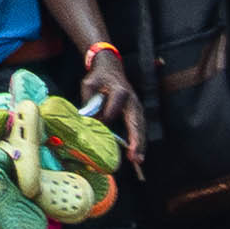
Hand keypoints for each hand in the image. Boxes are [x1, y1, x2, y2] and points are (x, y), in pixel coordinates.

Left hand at [82, 50, 145, 171]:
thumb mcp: (89, 84)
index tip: (94, 124)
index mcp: (120, 92)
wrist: (110, 68)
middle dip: (136, 141)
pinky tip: (137, 154)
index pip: (113, 112)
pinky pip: (139, 127)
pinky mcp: (136, 111)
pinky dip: (139, 140)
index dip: (103, 120)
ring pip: (140, 127)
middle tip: (135, 158)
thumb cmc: (98, 77)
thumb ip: (89, 101)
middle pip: (136, 122)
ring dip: (140, 144)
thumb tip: (89, 120)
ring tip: (138, 160)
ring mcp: (136, 106)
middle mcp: (132, 100)